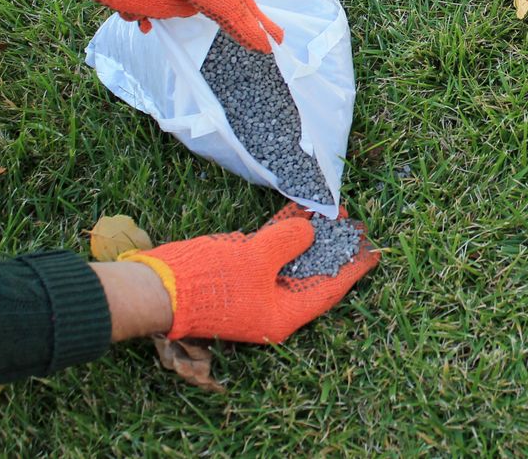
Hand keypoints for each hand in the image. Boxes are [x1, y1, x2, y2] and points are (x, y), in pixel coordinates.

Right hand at [118, 204, 377, 342]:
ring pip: (292, 261)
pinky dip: (283, 234)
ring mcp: (255, 291)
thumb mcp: (255, 258)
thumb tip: (309, 230)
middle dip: (333, 247)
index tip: (374, 250)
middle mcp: (273, 307)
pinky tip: (297, 211)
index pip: (329, 289)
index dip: (353, 267)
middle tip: (354, 225)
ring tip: (330, 211)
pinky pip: (270, 253)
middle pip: (314, 274)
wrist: (153, 288)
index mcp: (283, 315)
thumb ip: (288, 242)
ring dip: (309, 236)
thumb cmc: (208, 281)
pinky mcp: (239, 274)